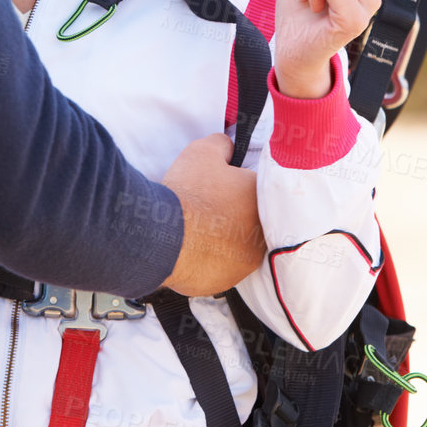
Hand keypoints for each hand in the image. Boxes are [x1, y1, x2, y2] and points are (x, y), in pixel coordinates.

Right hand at [161, 132, 264, 294]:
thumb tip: (228, 147)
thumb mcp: (203, 152)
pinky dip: (208, 259)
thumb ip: (222, 145)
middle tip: (208, 208)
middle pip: (250, 220)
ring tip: (196, 229)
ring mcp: (246, 262)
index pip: (258, 189)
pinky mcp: (226, 282)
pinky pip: (220, 267)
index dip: (238, 187)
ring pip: (237, 246)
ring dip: (222, 239)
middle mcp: (262, 235)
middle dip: (233, 214)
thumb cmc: (188, 193)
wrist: (163, 234)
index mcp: (263, 200)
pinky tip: (191, 247)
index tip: (222, 187)